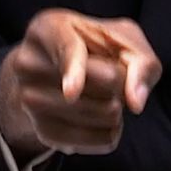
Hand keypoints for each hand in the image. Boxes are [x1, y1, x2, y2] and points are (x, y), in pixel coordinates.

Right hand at [0, 9, 160, 160]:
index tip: (71, 92)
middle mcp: (29, 63)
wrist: (59, 70)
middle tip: (112, 74)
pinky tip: (102, 118)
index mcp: (48, 28)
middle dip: (118, 84)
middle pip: (92, 86)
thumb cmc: (96, 47)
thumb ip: (141, 61)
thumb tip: (136, 102)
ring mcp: (29, 99)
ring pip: (96, 116)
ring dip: (117, 109)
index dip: (72, 70)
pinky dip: (111, 132)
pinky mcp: (42, 131)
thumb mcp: (123, 39)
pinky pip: (95, 141)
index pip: (64, 50)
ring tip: (104, 94)